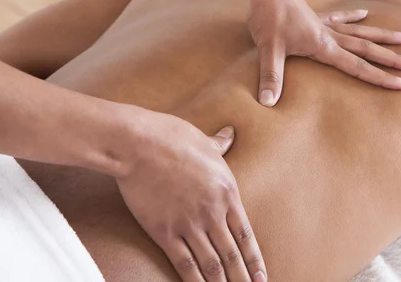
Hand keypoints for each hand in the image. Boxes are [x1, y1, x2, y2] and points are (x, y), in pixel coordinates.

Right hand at [117, 113, 265, 281]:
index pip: (245, 235)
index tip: (261, 277)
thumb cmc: (172, 137)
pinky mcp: (164, 231)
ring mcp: (188, 223)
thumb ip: (219, 145)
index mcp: (226, 192)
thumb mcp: (204, 140)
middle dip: (242, 278)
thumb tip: (229, 135)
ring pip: (210, 263)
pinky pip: (183, 263)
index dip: (254, 260)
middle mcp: (212, 212)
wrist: (139, 144)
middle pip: (231, 254)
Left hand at [245, 0, 400, 106]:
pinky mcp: (315, 15)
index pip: (358, 66)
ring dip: (382, 36)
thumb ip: (271, 76)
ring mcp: (324, 23)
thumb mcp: (268, 49)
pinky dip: (353, 17)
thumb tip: (268, 102)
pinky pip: (340, 18)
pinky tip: (365, 13)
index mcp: (323, 45)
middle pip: (368, 48)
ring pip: (360, 32)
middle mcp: (330, 34)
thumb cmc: (267, 15)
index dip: (381, 77)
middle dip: (392, 59)